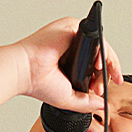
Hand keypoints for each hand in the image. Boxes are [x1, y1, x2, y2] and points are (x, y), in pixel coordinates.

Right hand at [6, 17, 124, 112]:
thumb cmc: (38, 82)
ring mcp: (73, 36)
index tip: (102, 91)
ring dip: (106, 66)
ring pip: (101, 47)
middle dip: (105, 76)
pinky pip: (96, 38)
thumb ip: (87, 102)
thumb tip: (103, 104)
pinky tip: (97, 66)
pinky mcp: (73, 27)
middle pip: (101, 56)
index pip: (95, 66)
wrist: (25, 71)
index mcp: (72, 61)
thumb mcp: (69, 98)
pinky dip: (101, 52)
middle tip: (99, 90)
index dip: (103, 78)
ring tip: (98, 82)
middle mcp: (73, 47)